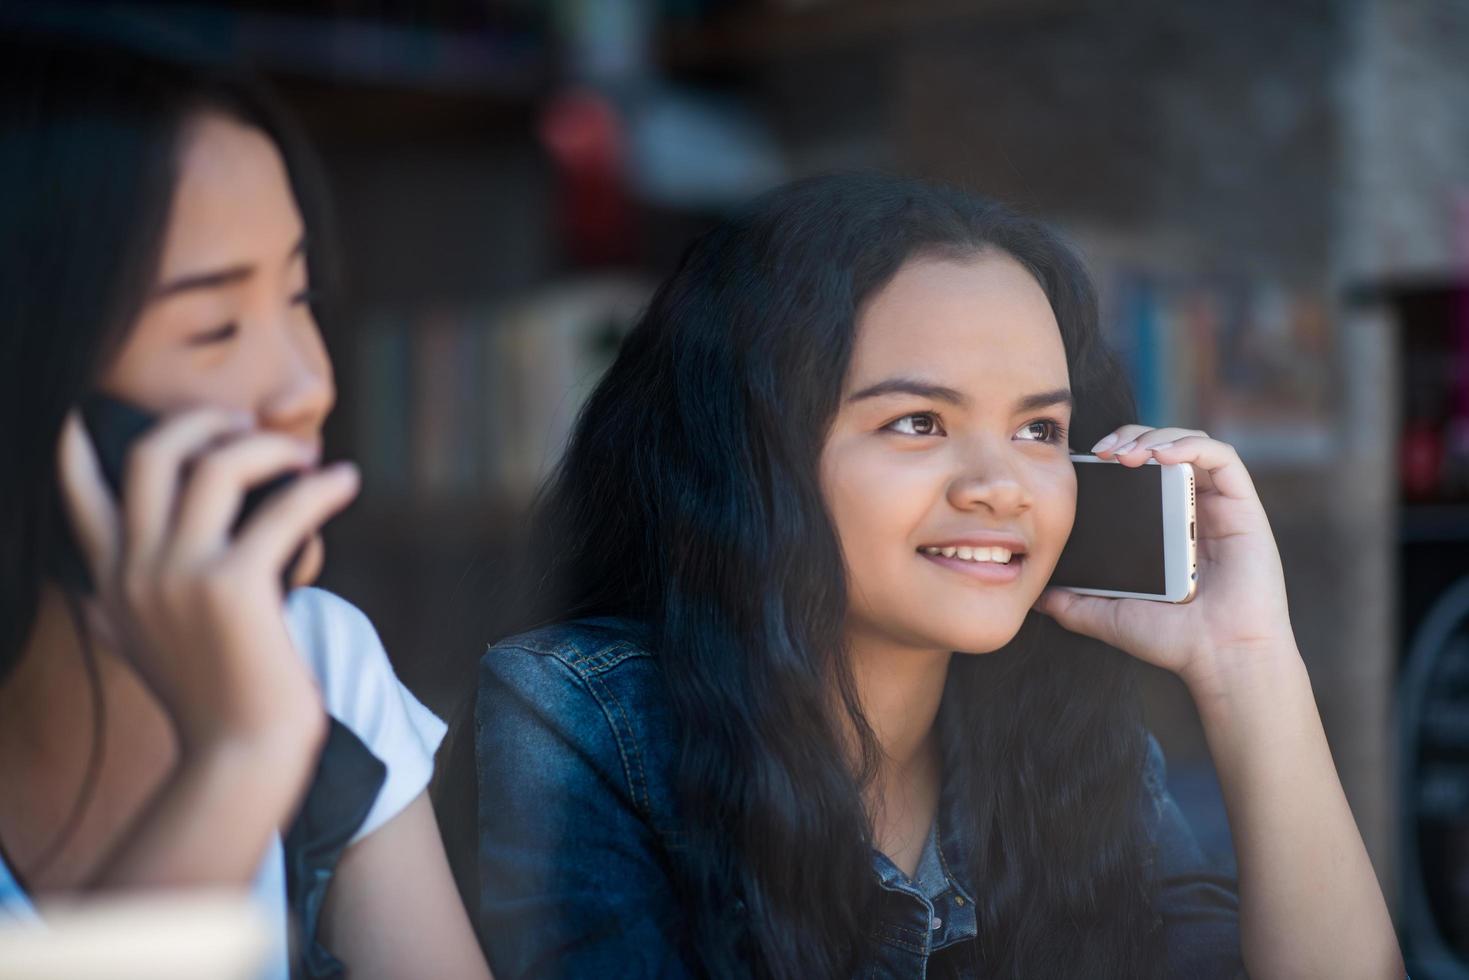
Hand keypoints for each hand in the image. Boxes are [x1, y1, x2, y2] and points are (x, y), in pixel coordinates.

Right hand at [56, 408, 357, 755]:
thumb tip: (88, 591)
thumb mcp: (136, 649)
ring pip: (216, 465)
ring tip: (306, 456)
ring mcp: (181, 576)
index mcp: (112, 580)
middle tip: (246, 424)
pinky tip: (345, 484)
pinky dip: (322, 488)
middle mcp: (135, 570)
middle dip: (201, 422)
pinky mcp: (236, 587)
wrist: (238, 755)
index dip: (76, 449)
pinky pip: (285, 508)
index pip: (79, 497)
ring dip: (268, 447)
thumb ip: (111, 612)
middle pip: (153, 455)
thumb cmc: (208, 701)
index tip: (82, 414)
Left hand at [1034, 425, 1295, 699]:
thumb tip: (1036, 596)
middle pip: (1164, 449)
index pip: (1141, 473)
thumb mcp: (1106, 616)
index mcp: (1165, 528)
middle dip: (1130, 437)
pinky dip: (1191, 446)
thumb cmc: (1173, 641)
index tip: (1086, 462)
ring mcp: (1220, 508)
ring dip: (1156, 436)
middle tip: (1102, 451)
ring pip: (1192, 444)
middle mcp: (1193, 511)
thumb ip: (1072, 603)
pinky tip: (1161, 456)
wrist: (1220, 660)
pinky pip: (1223, 458)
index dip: (1115, 455)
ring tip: (1126, 453)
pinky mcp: (1245, 508)